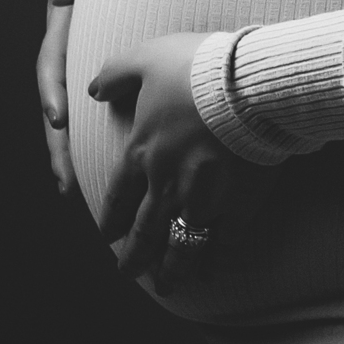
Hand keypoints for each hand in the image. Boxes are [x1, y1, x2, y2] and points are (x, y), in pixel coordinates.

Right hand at [37, 0, 90, 194]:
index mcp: (61, 26)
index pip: (52, 64)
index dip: (53, 93)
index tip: (58, 118)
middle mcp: (66, 50)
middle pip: (57, 103)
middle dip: (58, 143)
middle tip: (65, 179)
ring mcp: (79, 61)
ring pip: (70, 112)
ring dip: (71, 149)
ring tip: (75, 188)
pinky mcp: (97, 67)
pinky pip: (93, 106)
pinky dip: (92, 135)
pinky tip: (103, 164)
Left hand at [89, 33, 279, 291]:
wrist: (250, 83)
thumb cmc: (196, 66)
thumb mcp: (146, 57)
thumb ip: (116, 73)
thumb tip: (93, 89)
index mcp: (142, 153)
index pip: (118, 198)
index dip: (112, 221)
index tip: (109, 237)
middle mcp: (166, 185)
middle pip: (144, 232)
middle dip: (134, 257)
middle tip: (128, 273)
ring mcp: (202, 201)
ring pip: (179, 247)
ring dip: (170, 270)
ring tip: (166, 286)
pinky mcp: (238, 206)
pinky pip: (223, 245)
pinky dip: (214, 262)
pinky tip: (209, 272)